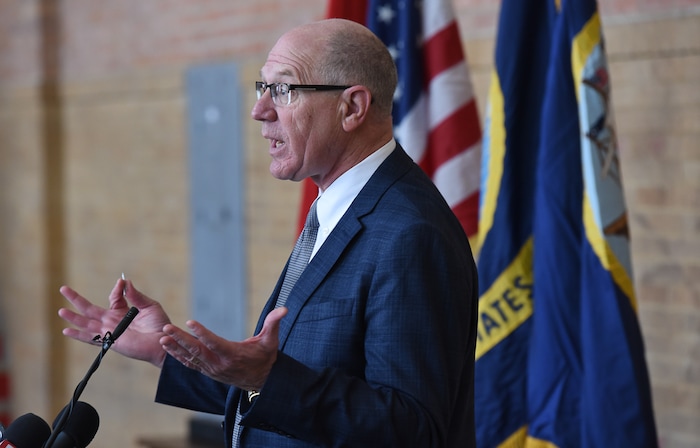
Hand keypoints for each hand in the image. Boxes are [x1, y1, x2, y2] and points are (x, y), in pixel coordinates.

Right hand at [58, 278, 170, 367]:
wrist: (163, 342)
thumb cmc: (159, 325)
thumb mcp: (149, 306)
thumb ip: (135, 295)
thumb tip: (124, 281)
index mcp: (123, 311)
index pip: (113, 298)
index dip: (116, 289)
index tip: (121, 283)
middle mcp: (114, 321)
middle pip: (90, 309)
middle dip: (76, 299)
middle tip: (63, 288)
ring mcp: (110, 331)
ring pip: (87, 322)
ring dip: (73, 317)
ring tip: (60, 310)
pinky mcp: (111, 340)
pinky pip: (92, 338)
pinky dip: (79, 335)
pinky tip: (66, 331)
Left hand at [160, 307, 287, 390]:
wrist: (262, 381)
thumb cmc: (266, 358)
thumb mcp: (271, 340)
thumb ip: (274, 323)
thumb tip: (284, 309)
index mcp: (233, 355)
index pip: (214, 342)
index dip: (202, 332)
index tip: (190, 322)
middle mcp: (219, 364)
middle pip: (197, 350)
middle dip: (181, 339)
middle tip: (167, 328)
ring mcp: (212, 370)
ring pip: (190, 358)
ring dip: (175, 348)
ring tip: (162, 337)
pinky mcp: (208, 371)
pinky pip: (190, 364)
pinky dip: (178, 356)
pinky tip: (168, 347)